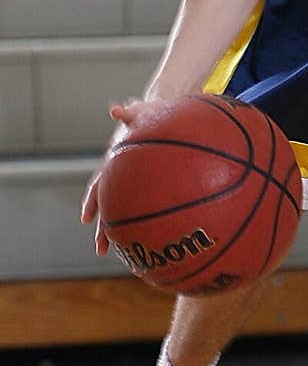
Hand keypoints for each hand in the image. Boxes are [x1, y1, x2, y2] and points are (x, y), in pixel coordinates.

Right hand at [81, 100, 171, 255]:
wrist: (164, 117)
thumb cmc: (152, 114)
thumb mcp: (141, 112)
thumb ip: (128, 112)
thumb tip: (115, 109)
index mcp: (116, 164)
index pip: (100, 185)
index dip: (92, 202)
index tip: (85, 219)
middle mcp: (122, 178)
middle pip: (110, 207)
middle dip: (103, 229)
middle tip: (100, 250)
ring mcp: (135, 183)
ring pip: (127, 212)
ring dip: (123, 233)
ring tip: (124, 256)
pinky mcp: (152, 186)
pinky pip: (150, 207)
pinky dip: (150, 223)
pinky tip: (156, 240)